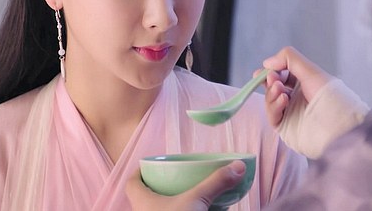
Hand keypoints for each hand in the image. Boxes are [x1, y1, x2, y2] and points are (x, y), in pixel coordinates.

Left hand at [126, 160, 245, 210]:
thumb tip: (238, 166)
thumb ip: (215, 183)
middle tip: (176, 179)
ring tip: (189, 196)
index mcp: (142, 201)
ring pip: (160, 210)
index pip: (133, 182)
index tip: (154, 165)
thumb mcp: (196, 201)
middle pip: (147, 196)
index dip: (141, 172)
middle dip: (161, 187)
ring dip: (172, 204)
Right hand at [257, 46, 332, 127]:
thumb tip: (267, 62)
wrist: (338, 124)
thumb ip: (288, 59)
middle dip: (270, 80)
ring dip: (271, 92)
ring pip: (271, 100)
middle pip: (273, 87)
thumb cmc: (329, 95)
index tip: (267, 68)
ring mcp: (290, 112)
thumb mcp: (310, 70)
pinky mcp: (286, 126)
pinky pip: (273, 115)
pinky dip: (274, 105)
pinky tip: (283, 99)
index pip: (282, 75)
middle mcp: (297, 97)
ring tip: (279, 88)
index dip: (272, 70)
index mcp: (304, 83)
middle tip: (271, 78)